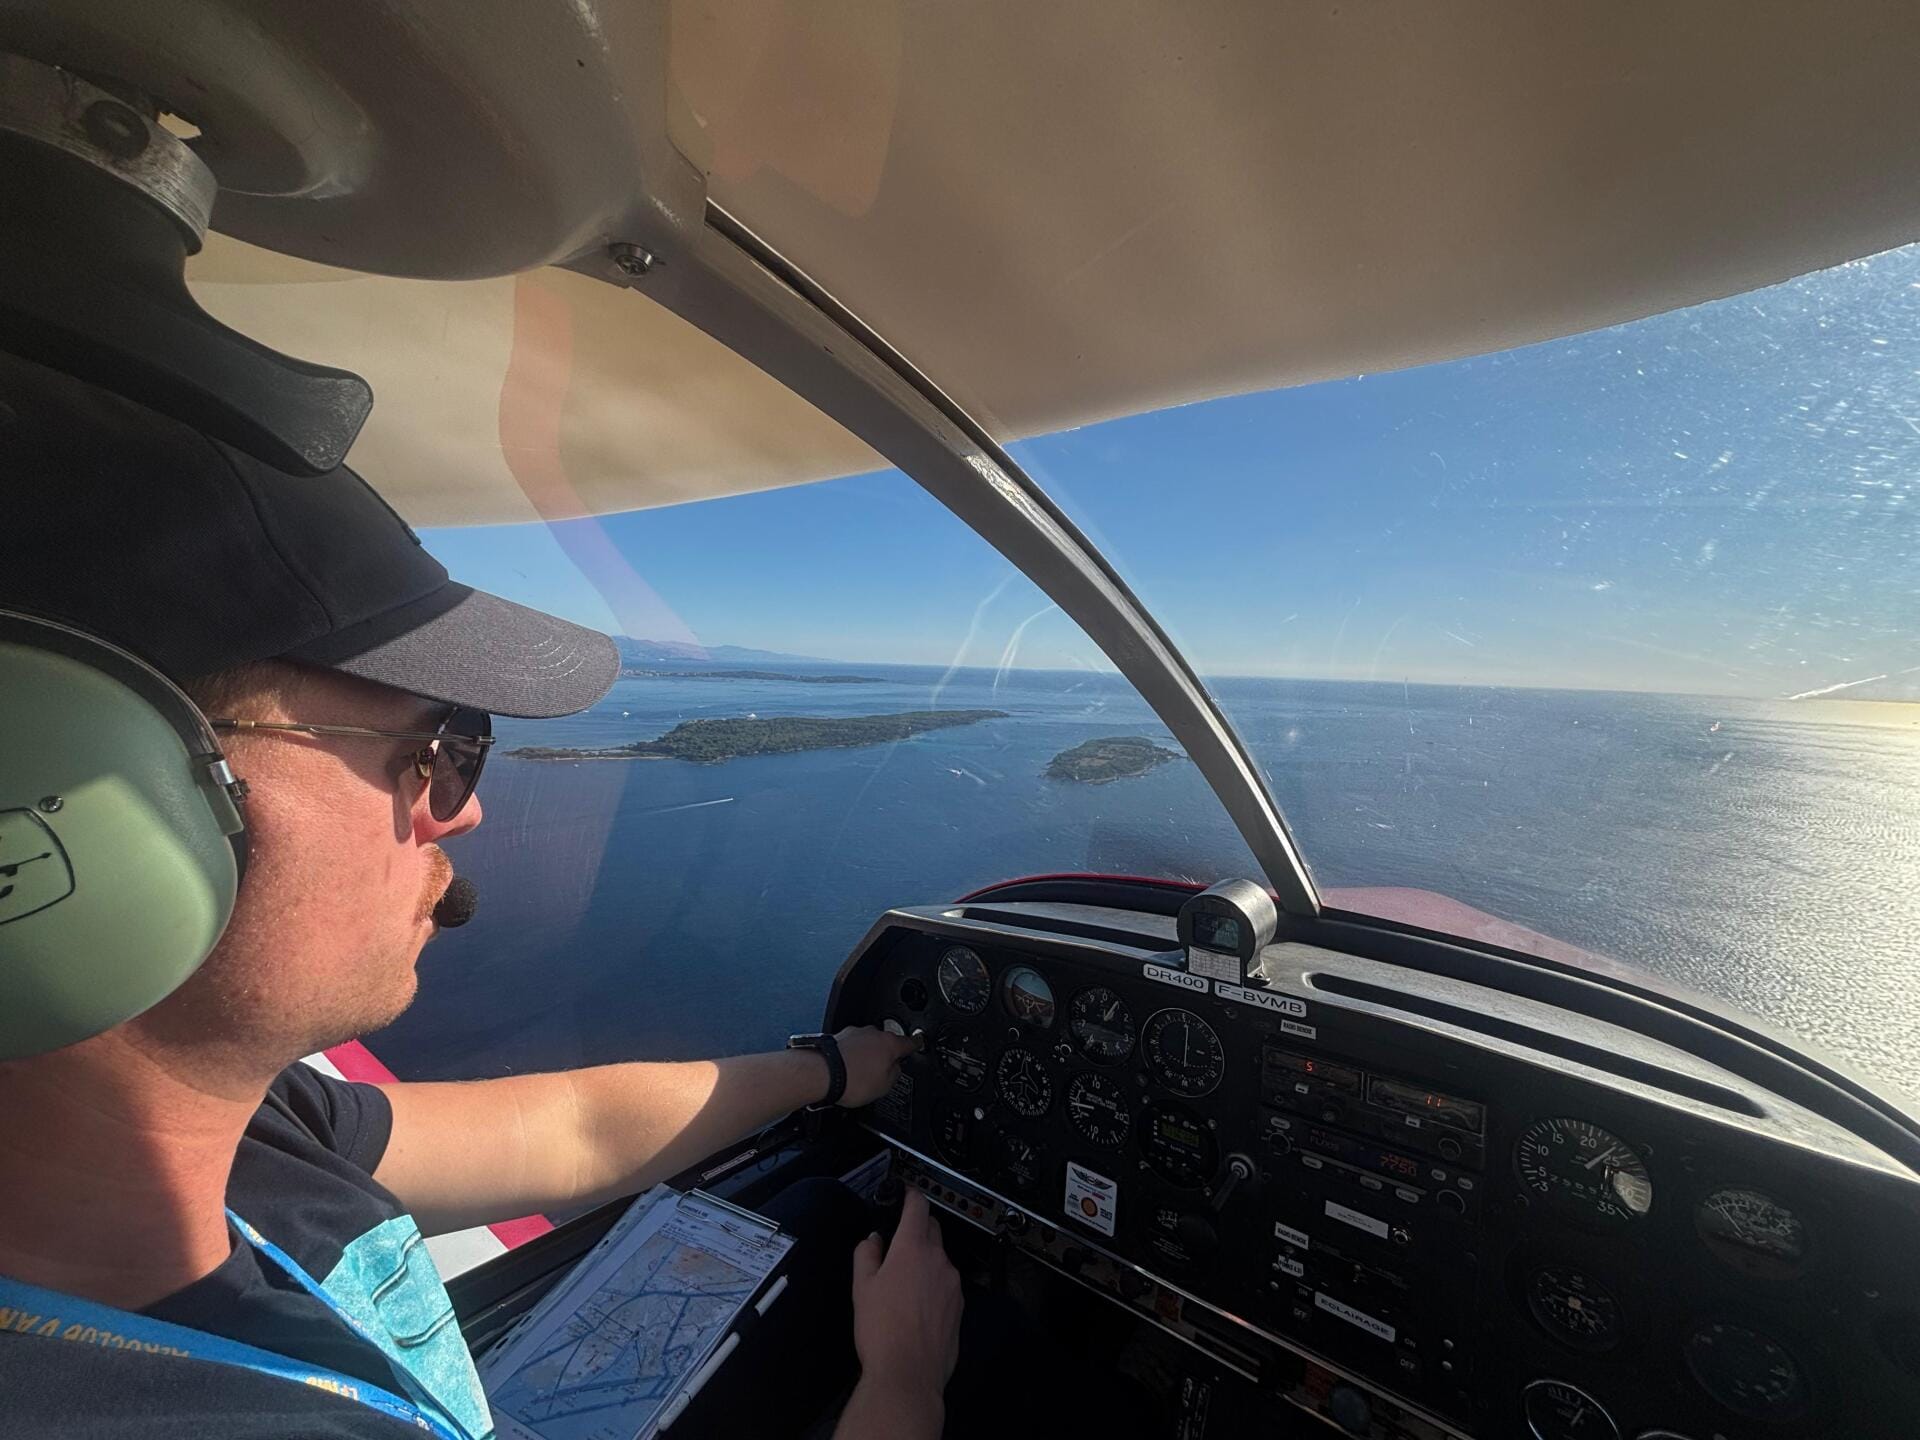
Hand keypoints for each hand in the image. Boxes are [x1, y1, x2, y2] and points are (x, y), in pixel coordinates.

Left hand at [834, 1025, 916, 1107]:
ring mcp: (854, 1033)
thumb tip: (894, 1069)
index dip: (916, 1044)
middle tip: (880, 1074)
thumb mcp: (884, 1086)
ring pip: (867, 1044)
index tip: (919, 1042)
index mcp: (889, 1043)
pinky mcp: (838, 1038)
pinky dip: (851, 1056)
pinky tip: (846, 1071)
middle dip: (884, 1056)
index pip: (909, 1042)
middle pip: (886, 1043)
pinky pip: (851, 1047)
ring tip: (858, 1076)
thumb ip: (895, 1074)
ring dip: (865, 1056)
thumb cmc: (850, 1080)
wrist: (820, 1074)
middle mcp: (872, 1034)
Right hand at [849, 1190, 961, 1405]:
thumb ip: (866, 1255)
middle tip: (898, 1243)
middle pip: (932, 1230)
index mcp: (913, 1248)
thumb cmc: (880, 1329)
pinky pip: (947, 1284)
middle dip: (918, 1229)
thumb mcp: (861, 1287)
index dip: (912, 1196)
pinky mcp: (960, 1307)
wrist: (908, 1374)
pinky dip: (935, 1285)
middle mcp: (939, 1260)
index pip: (918, 1208)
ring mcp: (954, 1284)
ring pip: (940, 1260)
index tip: (907, 1193)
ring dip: (926, 1261)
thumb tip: (873, 1241)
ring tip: (904, 1285)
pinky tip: (918, 1307)